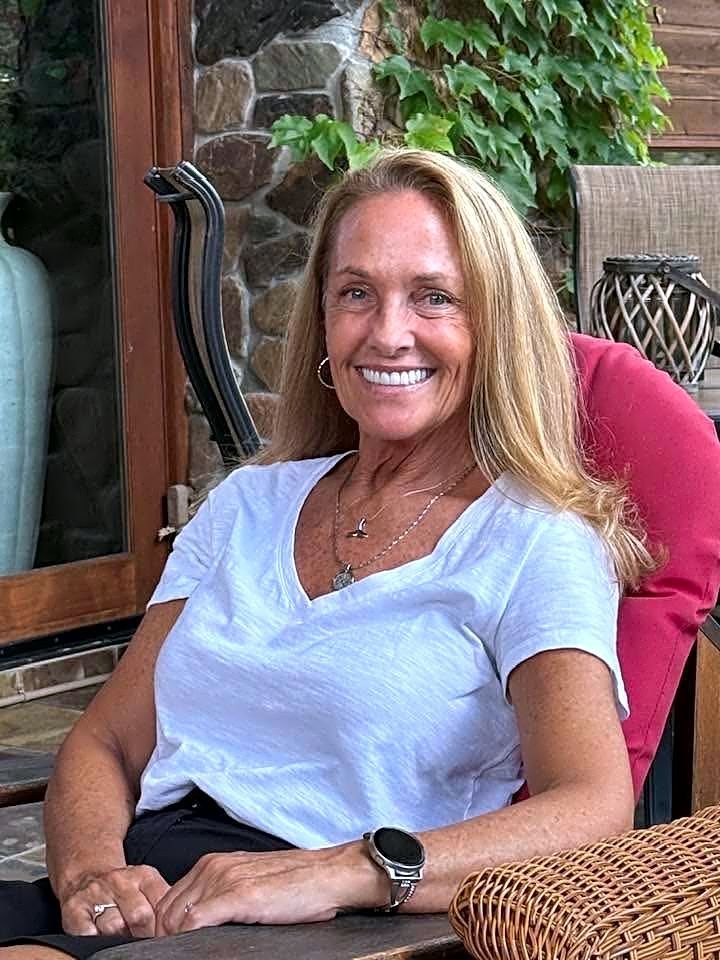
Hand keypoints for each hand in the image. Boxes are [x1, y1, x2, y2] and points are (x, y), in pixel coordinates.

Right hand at [61, 864, 169, 936]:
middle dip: (146, 935)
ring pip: (114, 926)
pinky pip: (87, 932)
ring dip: (122, 939)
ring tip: (126, 940)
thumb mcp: (147, 884)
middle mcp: (119, 881)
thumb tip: (182, 920)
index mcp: (143, 875)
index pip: (160, 903)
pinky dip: (96, 939)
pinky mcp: (74, 909)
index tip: (167, 936)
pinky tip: (102, 939)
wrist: (87, 874)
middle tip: (148, 943)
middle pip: (139, 916)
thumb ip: (162, 900)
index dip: (165, 926)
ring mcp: (96, 894)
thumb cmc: (124, 887)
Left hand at [154, 844, 385, 934]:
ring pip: (174, 916)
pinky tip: (197, 945)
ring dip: (173, 937)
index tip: (170, 943)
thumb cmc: (295, 883)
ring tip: (185, 950)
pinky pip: (194, 921)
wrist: (326, 875)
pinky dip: (187, 938)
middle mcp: (213, 867)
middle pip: (166, 908)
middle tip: (174, 952)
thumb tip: (199, 921)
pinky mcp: (237, 896)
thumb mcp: (249, 881)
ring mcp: (223, 879)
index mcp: (214, 863)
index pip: (169, 898)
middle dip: (164, 934)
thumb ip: (222, 893)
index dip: (165, 925)